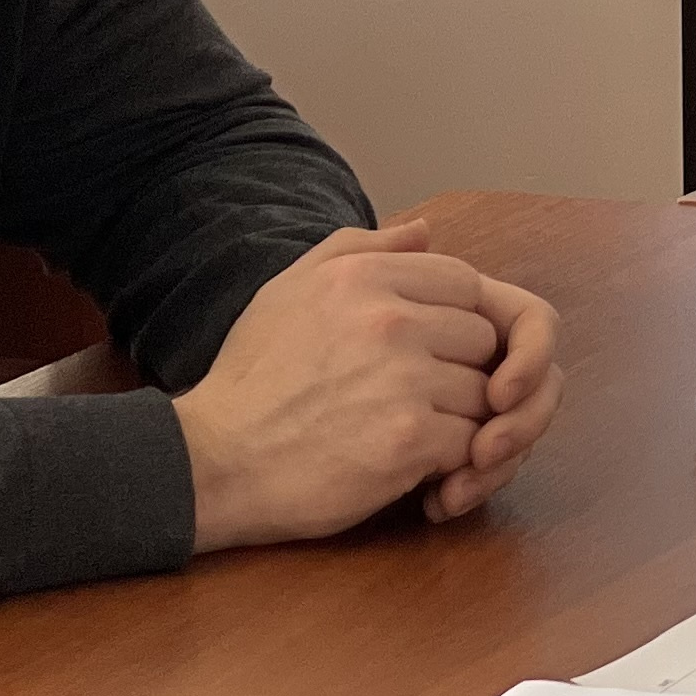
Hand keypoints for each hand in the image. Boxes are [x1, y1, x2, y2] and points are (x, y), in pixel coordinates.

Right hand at [175, 221, 558, 550]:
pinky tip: (414, 466)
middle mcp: (389, 320)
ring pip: (484, 392)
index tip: (427, 351)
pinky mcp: (408, 440)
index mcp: (363, 277)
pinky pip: (473, 441)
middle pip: (482, 337)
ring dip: (458, 418)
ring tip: (413, 432)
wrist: (212, 463)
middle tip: (421, 398)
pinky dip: (453, 461)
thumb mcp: (289, 290)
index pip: (464, 281)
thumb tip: (425, 229)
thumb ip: (361, 249)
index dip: (454, 320)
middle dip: (460, 370)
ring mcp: (402, 380)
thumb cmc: (251, 379)